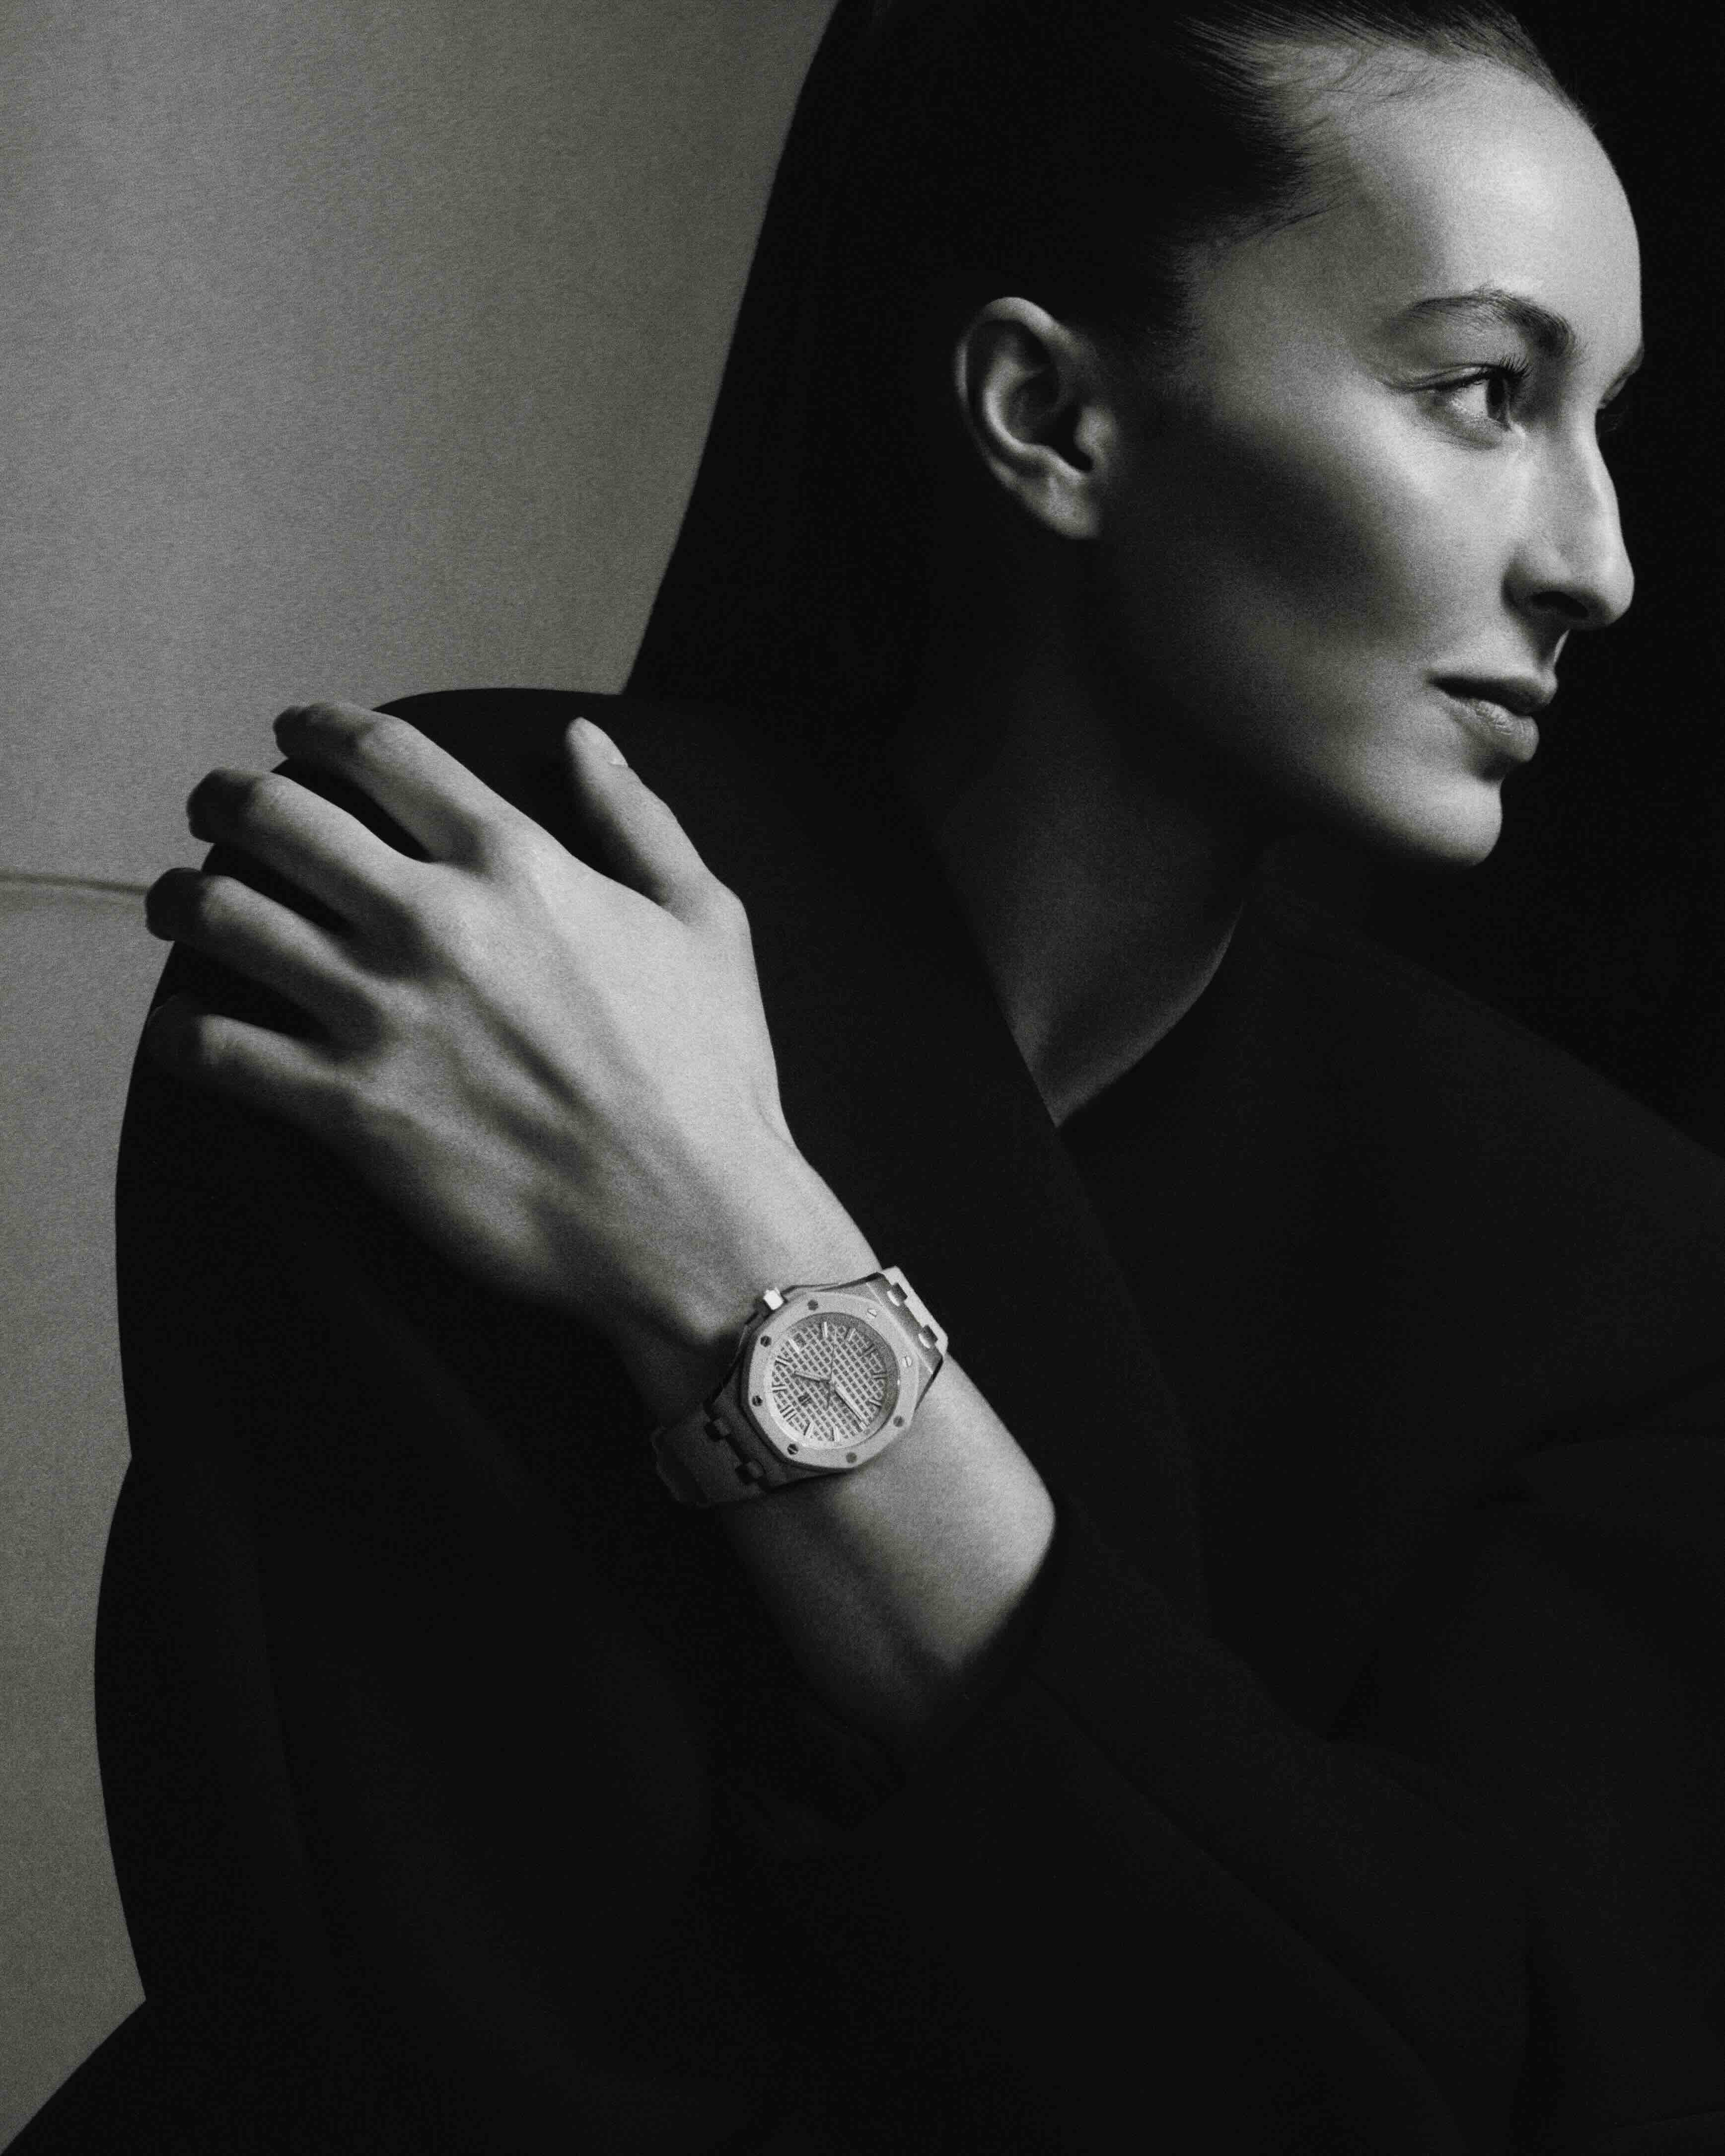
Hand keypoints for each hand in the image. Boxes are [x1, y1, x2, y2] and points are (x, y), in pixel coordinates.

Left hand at [144, 701, 874, 1415]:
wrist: (690, 1221)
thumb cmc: (710, 1075)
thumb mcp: (706, 921)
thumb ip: (638, 818)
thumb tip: (584, 739)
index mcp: (516, 862)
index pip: (377, 753)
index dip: (316, 729)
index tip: (292, 735)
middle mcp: (433, 921)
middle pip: (275, 818)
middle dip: (226, 801)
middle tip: (215, 812)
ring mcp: (382, 1015)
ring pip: (224, 918)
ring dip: (184, 900)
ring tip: (182, 903)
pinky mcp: (349, 1110)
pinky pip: (215, 1052)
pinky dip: (180, 1033)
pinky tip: (184, 1028)